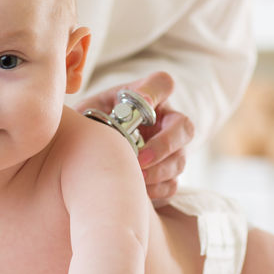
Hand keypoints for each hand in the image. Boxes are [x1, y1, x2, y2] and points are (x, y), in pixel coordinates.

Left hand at [75, 71, 193, 200]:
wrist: (89, 154)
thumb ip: (94, 111)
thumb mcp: (89, 112)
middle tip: (140, 158)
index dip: (156, 91)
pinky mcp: (167, 174)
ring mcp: (171, 149)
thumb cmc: (92, 126)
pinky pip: (172, 184)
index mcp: (146, 99)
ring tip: (133, 177)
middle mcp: (165, 121)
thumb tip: (102, 115)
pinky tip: (136, 189)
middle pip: (184, 126)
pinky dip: (155, 189)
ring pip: (179, 159)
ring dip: (158, 171)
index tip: (143, 103)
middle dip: (164, 145)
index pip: (161, 83)